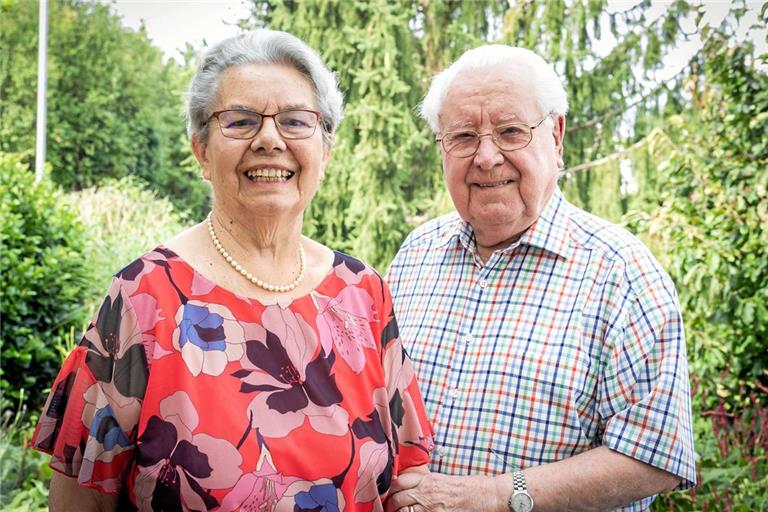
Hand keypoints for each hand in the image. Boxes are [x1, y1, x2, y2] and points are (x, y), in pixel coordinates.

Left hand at [385, 471, 500, 511]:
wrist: (486, 495)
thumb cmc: (469, 487)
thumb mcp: (444, 479)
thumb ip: (427, 483)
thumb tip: (411, 488)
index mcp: (428, 479)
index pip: (400, 482)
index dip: (391, 489)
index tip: (388, 493)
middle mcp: (427, 492)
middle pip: (398, 497)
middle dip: (391, 504)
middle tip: (389, 507)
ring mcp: (431, 506)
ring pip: (404, 511)